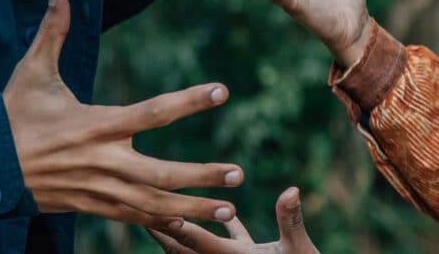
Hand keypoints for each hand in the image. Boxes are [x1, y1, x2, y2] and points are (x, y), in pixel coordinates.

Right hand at [3, 0, 242, 226]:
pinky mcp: (92, 207)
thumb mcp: (31, 71)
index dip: (189, 101)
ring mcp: (99, 190)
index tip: (222, 91)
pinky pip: (134, 219)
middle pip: (162, 174)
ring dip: (194, 209)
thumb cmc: (11, 116)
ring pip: (154, 205)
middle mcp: (103, 161)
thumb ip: (52, 30)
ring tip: (232, 212)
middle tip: (239, 175)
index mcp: (95, 125)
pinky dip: (163, 224)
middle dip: (203, 177)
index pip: (152, 112)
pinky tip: (191, 226)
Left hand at [148, 187, 319, 253]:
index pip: (195, 239)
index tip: (148, 205)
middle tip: (137, 210)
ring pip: (202, 249)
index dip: (171, 222)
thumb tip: (291, 190)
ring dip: (184, 233)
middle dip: (163, 231)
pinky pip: (232, 244)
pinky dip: (225, 231)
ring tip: (167, 214)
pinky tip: (227, 216)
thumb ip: (291, 220)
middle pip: (185, 249)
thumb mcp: (301, 250)